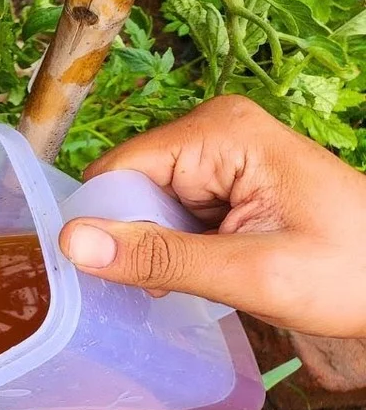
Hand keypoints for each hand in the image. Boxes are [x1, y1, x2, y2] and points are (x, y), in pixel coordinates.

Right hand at [59, 95, 365, 337]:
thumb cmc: (351, 273)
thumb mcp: (252, 274)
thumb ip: (160, 257)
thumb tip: (72, 242)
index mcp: (219, 132)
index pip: (119, 170)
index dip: (111, 223)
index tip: (137, 275)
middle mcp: (212, 127)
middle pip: (129, 184)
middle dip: (142, 236)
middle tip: (183, 282)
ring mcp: (218, 150)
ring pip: (146, 201)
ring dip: (162, 244)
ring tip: (211, 273)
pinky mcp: (224, 174)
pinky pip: (171, 207)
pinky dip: (180, 243)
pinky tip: (213, 265)